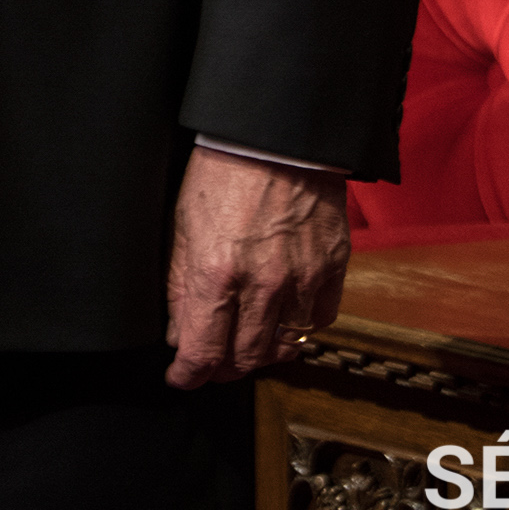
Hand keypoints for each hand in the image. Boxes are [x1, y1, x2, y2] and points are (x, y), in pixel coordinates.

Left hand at [163, 147, 348, 387]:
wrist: (276, 132)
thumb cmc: (222, 168)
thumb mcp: (183, 222)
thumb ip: (179, 284)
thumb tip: (177, 332)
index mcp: (216, 273)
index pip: (202, 352)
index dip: (188, 374)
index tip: (182, 377)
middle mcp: (261, 285)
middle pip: (244, 358)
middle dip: (222, 367)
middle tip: (212, 361)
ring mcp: (301, 279)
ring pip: (283, 348)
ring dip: (260, 354)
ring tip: (245, 344)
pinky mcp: (331, 268)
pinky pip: (318, 321)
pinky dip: (300, 329)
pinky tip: (283, 319)